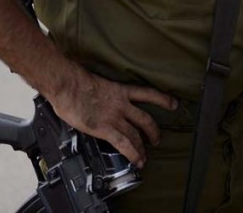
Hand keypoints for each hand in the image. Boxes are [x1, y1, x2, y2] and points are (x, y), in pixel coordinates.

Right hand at [48, 65, 177, 168]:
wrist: (68, 85)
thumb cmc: (75, 82)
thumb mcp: (96, 84)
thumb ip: (101, 94)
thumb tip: (96, 101)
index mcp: (120, 91)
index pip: (147, 94)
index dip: (163, 99)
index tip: (174, 103)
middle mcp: (121, 104)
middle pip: (145, 119)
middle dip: (154, 131)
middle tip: (157, 140)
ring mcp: (114, 117)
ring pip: (136, 134)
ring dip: (142, 147)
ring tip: (145, 157)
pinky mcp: (104, 128)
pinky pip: (123, 143)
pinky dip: (132, 153)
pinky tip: (137, 160)